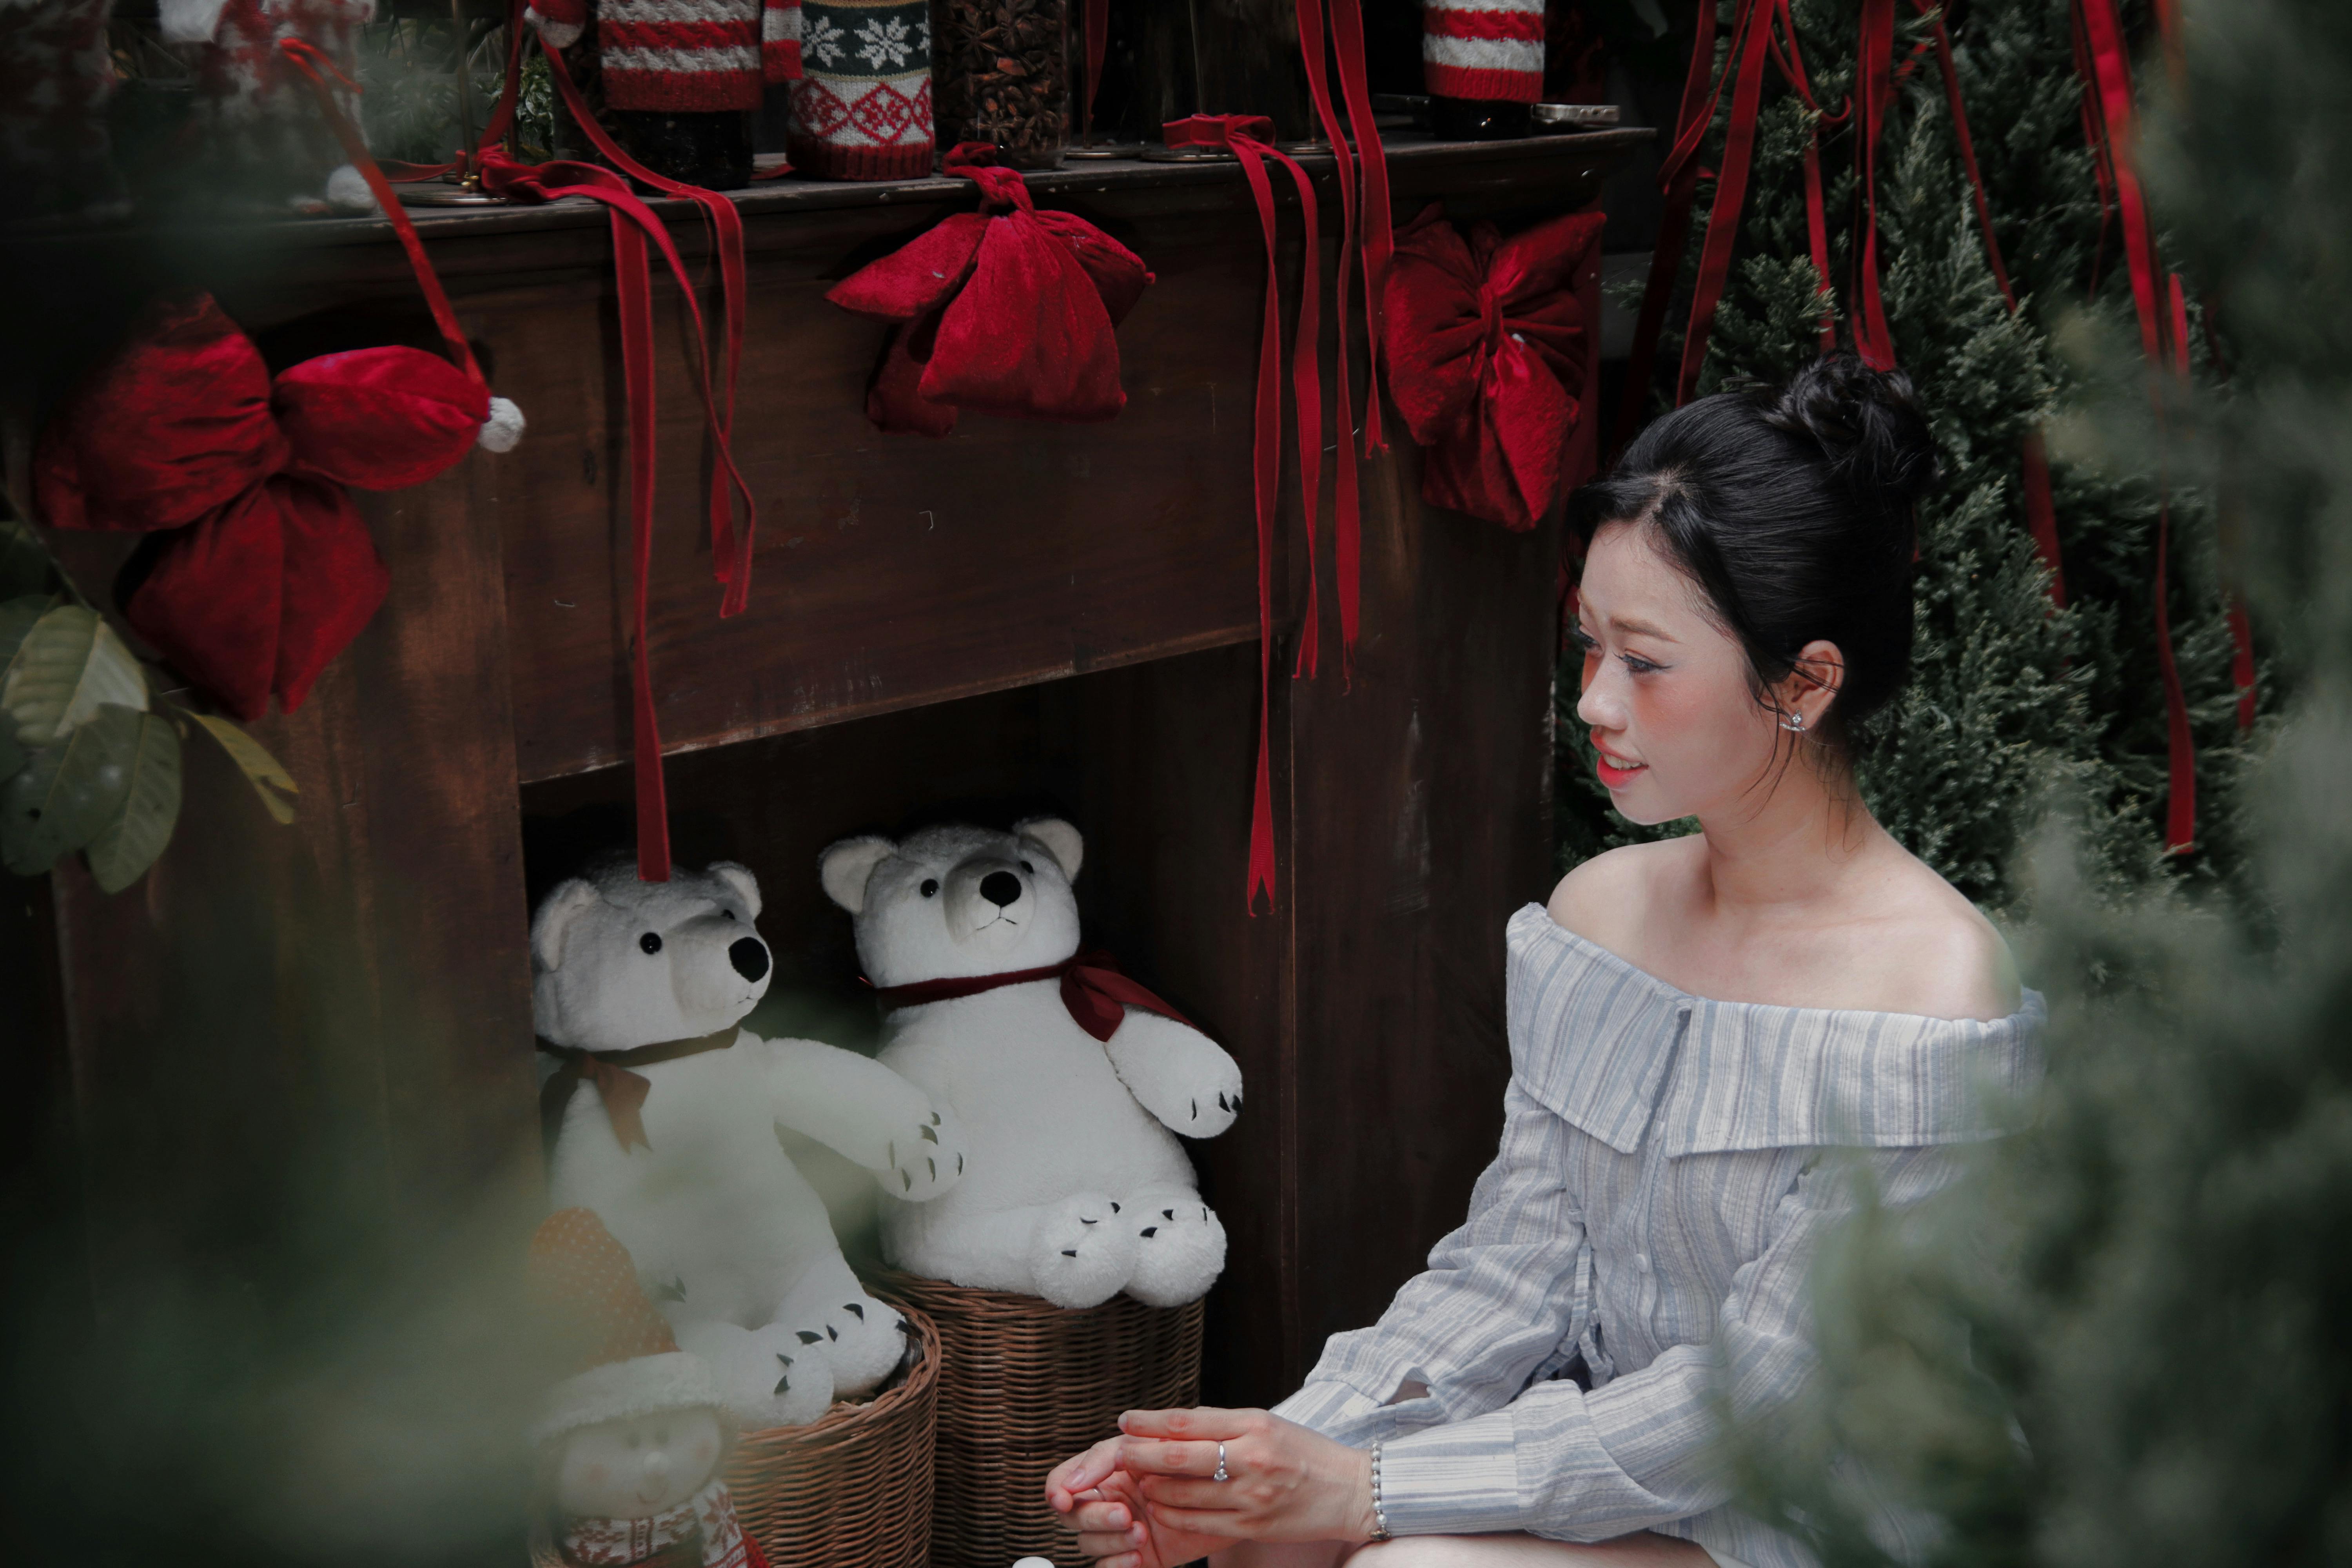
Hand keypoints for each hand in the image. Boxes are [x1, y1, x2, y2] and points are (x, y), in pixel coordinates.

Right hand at [1047, 1436, 1224, 1567]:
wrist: (1230, 1491)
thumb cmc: (1190, 1458)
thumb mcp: (1152, 1443)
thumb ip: (1110, 1454)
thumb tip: (1074, 1477)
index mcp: (1105, 1470)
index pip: (1062, 1479)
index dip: (1057, 1489)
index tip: (1064, 1498)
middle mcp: (1107, 1501)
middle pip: (1074, 1514)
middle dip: (1095, 1516)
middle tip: (1125, 1514)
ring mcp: (1119, 1531)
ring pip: (1088, 1543)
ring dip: (1110, 1540)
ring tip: (1141, 1532)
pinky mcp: (1135, 1556)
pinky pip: (1107, 1567)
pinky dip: (1116, 1563)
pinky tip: (1136, 1555)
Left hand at [1115, 1406, 1377, 1545]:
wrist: (1350, 1491)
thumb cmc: (1305, 1452)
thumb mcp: (1266, 1423)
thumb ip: (1222, 1424)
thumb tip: (1172, 1423)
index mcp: (1255, 1426)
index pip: (1189, 1422)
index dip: (1150, 1422)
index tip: (1126, 1420)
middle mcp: (1252, 1460)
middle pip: (1179, 1458)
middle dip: (1140, 1455)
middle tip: (1118, 1451)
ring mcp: (1251, 1498)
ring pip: (1184, 1494)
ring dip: (1154, 1488)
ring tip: (1139, 1481)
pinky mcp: (1252, 1527)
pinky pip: (1200, 1523)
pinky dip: (1175, 1515)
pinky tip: (1162, 1508)